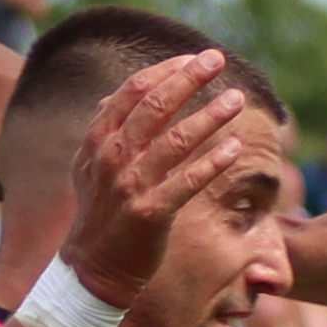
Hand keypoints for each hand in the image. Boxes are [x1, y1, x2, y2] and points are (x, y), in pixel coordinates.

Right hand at [65, 57, 256, 308]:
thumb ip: (105, 132)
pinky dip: (213, 163)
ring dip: (209, 117)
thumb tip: (115, 95)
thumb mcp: (90, 167)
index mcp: (97, 141)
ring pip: (175, 140)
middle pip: (154, 106)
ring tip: (237, 99)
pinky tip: (236, 148)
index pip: (132, 92)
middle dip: (188, 79)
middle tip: (217, 59)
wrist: (93, 269)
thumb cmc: (101, 213)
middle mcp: (111, 158)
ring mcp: (129, 186)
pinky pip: (188, 181)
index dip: (166, 70)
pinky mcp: (151, 213)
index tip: (195, 58)